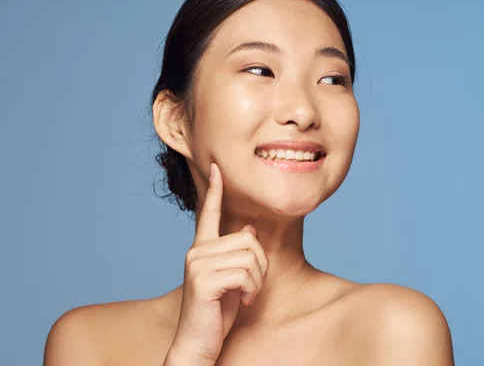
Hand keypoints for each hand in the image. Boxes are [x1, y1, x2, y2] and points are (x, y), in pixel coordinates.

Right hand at [164, 163, 268, 364]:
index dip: (215, 190)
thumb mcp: (233, 278)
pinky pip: (245, 274)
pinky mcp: (203, 279)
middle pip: (248, 239)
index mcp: (202, 248)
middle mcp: (196, 251)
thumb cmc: (218, 311)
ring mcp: (197, 264)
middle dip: (261, 265)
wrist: (199, 342)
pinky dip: (253, 290)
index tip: (216, 168)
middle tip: (252, 286)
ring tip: (246, 295)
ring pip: (250, 257)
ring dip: (258, 280)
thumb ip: (237, 253)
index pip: (209, 213)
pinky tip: (244, 301)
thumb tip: (248, 228)